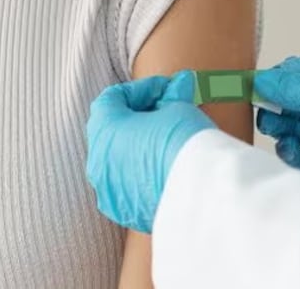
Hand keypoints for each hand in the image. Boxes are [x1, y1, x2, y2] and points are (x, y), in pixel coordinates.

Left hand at [86, 71, 214, 233]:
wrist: (201, 194)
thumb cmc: (184, 143)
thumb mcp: (179, 108)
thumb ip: (172, 97)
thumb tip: (179, 86)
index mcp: (103, 130)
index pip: (112, 98)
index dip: (141, 89)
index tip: (166, 90)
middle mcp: (98, 162)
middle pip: (112, 130)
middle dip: (139, 117)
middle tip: (168, 111)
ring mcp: (109, 191)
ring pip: (118, 161)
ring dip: (138, 147)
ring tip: (170, 140)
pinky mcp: (125, 212)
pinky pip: (128, 186)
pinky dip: (142, 174)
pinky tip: (167, 168)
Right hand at [254, 57, 299, 209]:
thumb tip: (263, 80)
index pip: (298, 72)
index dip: (277, 76)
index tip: (256, 83)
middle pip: (287, 100)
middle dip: (271, 102)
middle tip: (258, 106)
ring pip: (287, 127)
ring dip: (276, 125)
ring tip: (275, 127)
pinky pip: (295, 156)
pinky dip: (285, 151)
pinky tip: (288, 147)